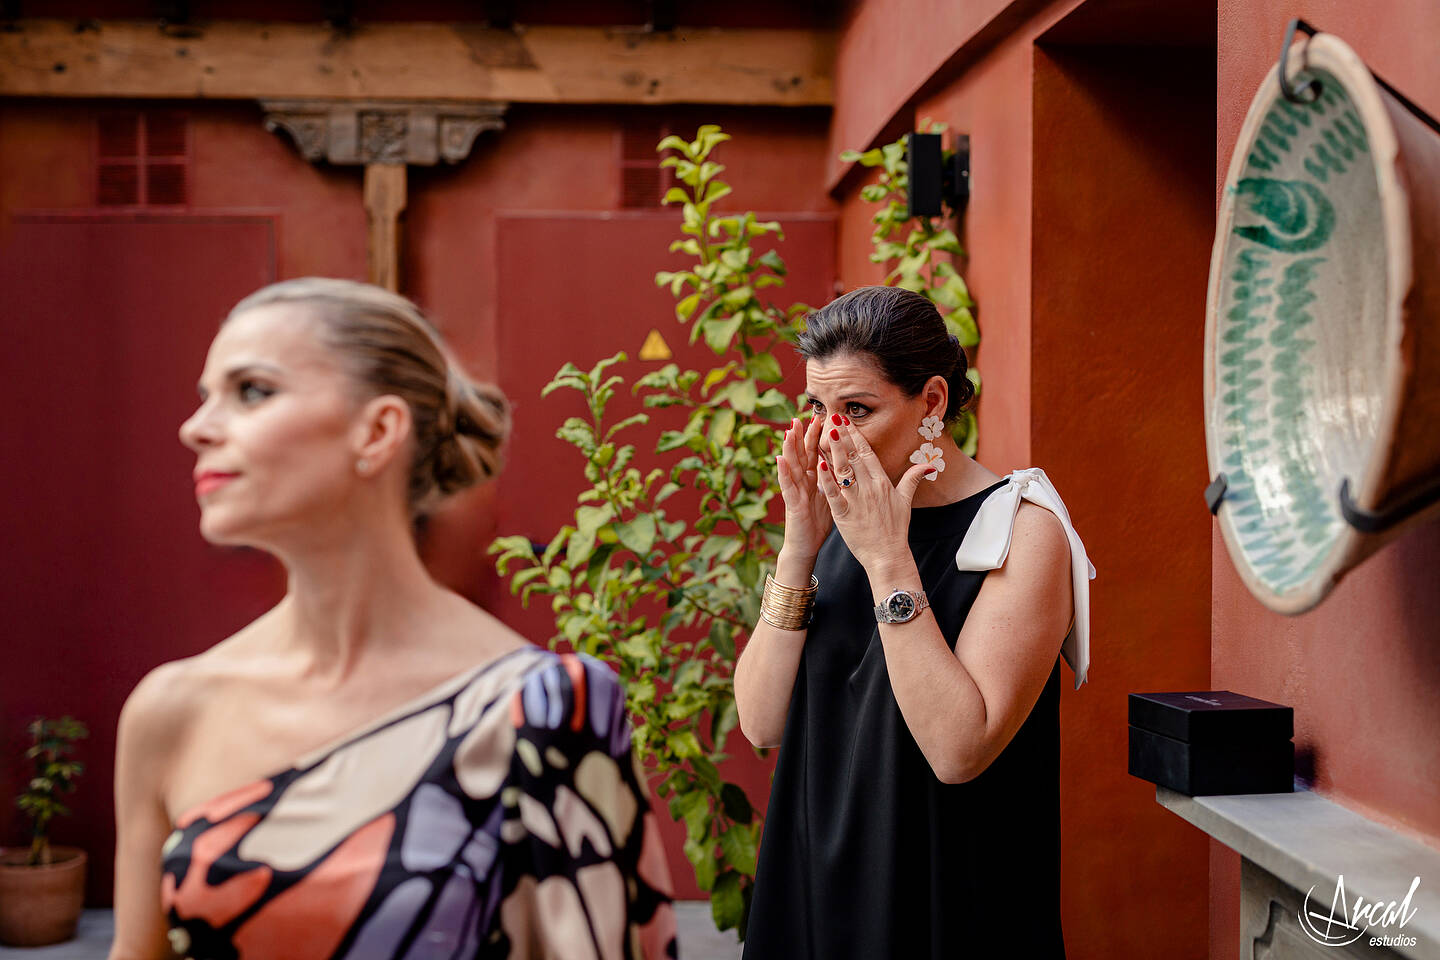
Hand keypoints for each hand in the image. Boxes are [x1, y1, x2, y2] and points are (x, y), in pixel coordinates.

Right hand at [775, 413, 832, 559]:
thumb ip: (833, 481)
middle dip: (802, 435)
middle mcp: (801, 482)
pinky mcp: (792, 503)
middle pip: (801, 455)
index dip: (817, 437)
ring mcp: (795, 491)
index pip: (815, 453)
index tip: (823, 418)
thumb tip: (844, 468)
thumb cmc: (817, 523)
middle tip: (803, 416)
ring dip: (788, 448)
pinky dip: (782, 472)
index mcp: (813, 479)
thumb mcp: (829, 497)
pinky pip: (786, 486)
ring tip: (788, 430)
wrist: (806, 546)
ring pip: (791, 466)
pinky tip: (779, 459)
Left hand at [816, 414, 932, 571]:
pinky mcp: (844, 515)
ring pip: (843, 471)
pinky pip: (833, 494)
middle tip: (833, 417)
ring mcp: (856, 501)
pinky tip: (818, 464)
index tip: (846, 420)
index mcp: (882, 483)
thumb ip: (913, 479)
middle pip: (854, 457)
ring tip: (826, 432)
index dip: (856, 435)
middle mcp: (869, 488)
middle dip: (843, 436)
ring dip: (835, 451)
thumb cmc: (895, 529)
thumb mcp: (906, 501)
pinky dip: (826, 479)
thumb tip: (929, 465)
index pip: (867, 453)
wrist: (888, 555)